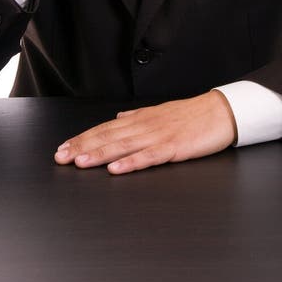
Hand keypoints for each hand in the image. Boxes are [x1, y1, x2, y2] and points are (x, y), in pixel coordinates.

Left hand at [54, 91, 237, 173]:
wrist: (221, 112)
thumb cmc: (192, 115)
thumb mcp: (160, 112)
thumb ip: (137, 118)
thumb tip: (117, 119)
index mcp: (141, 119)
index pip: (105, 128)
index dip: (83, 138)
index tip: (63, 148)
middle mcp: (145, 126)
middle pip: (108, 136)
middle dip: (82, 147)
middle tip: (61, 157)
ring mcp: (158, 136)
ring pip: (123, 146)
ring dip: (99, 154)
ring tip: (80, 162)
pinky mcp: (173, 147)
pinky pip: (149, 156)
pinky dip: (131, 163)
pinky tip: (116, 170)